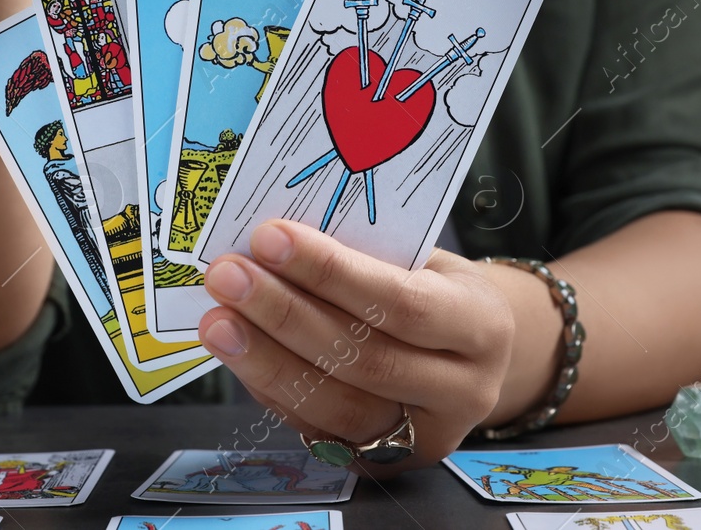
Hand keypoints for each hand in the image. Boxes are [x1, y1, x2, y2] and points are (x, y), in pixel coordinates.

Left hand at [198, 219, 516, 473]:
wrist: (475, 353)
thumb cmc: (438, 288)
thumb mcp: (426, 260)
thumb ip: (367, 255)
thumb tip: (277, 241)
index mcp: (482, 326)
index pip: (401, 302)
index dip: (331, 272)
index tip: (269, 237)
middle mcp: (464, 390)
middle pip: (363, 358)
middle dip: (284, 313)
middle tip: (228, 275)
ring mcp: (425, 436)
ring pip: (336, 403)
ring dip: (265, 358)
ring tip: (218, 319)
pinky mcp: (385, 463)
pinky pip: (319, 428)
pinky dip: (270, 386)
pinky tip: (238, 352)